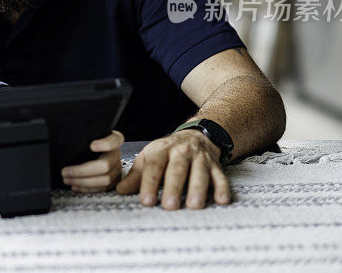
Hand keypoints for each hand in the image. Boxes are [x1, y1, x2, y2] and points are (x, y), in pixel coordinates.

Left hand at [60, 130, 124, 192]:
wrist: (93, 151)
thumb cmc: (88, 143)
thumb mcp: (86, 136)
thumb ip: (82, 136)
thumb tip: (67, 142)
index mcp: (113, 140)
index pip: (114, 140)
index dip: (105, 144)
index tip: (92, 146)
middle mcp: (115, 155)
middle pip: (105, 165)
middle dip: (82, 171)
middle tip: (66, 171)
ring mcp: (116, 169)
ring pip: (105, 180)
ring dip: (83, 182)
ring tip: (67, 179)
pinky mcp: (112, 181)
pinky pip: (102, 188)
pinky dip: (87, 189)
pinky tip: (75, 186)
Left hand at [116, 129, 230, 209]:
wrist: (195, 136)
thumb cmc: (167, 151)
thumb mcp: (149, 158)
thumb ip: (136, 176)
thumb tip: (120, 190)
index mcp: (161, 150)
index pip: (153, 167)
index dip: (149, 184)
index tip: (146, 201)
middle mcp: (181, 152)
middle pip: (177, 169)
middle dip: (173, 187)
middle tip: (169, 205)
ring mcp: (199, 158)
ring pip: (199, 173)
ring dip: (197, 189)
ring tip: (194, 205)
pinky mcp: (215, 166)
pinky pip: (220, 176)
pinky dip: (222, 188)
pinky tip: (222, 200)